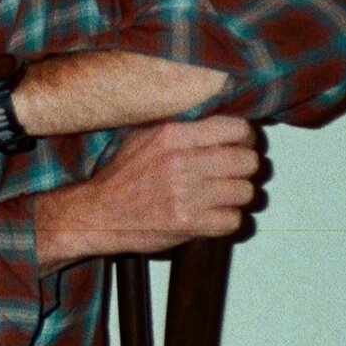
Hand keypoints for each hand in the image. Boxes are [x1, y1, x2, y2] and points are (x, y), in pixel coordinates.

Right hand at [37, 116, 258, 267]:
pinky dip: (227, 219)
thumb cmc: (121, 177)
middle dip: (244, 168)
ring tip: (221, 195)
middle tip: (233, 172)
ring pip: (245, 192)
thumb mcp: (142, 137)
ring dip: (236, 195)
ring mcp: (187, 195)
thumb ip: (179, 128)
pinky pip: (234, 220)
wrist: (98, 213)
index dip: (245, 138)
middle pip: (246, 161)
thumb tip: (218, 122)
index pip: (235, 129)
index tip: (241, 145)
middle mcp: (181, 163)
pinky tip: (213, 214)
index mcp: (171, 136)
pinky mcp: (189, 223)